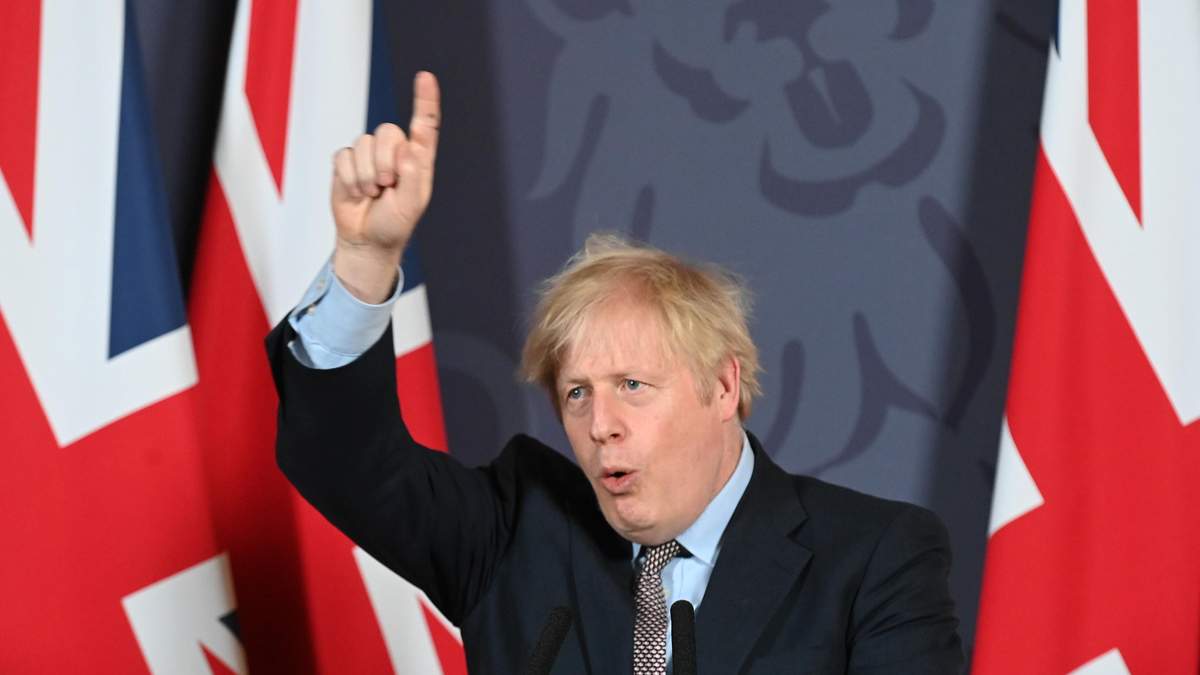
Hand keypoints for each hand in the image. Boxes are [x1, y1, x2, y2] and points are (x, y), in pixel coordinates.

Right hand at [331, 71, 440, 302]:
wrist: (365, 240)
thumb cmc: (394, 223)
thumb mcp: (411, 206)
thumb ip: (412, 177)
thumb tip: (408, 148)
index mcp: (418, 159)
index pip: (425, 124)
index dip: (425, 100)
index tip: (425, 77)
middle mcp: (395, 151)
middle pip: (387, 132)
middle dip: (385, 161)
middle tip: (386, 187)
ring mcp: (369, 155)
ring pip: (364, 142)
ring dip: (366, 174)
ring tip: (372, 193)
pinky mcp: (347, 162)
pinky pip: (344, 156)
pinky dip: (349, 178)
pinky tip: (356, 193)